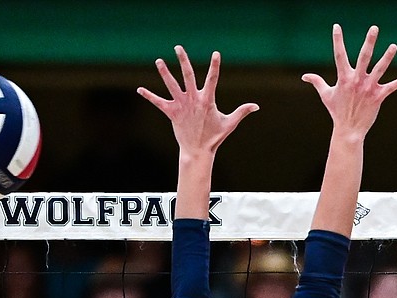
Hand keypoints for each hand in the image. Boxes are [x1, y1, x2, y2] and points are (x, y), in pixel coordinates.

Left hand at [138, 46, 258, 155]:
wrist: (198, 151)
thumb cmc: (215, 137)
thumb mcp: (230, 123)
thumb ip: (242, 112)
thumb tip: (256, 106)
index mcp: (207, 100)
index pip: (212, 79)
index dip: (215, 66)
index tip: (216, 53)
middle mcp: (193, 100)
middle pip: (188, 75)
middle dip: (183, 60)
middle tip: (178, 47)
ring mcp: (181, 106)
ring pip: (171, 85)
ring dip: (164, 73)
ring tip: (158, 61)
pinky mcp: (172, 113)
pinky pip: (159, 103)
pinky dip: (149, 96)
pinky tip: (140, 90)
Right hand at [303, 24, 396, 139]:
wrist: (349, 130)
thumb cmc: (337, 112)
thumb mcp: (326, 95)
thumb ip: (317, 82)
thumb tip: (304, 76)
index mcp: (344, 78)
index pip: (339, 55)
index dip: (337, 40)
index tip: (336, 26)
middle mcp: (357, 80)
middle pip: (364, 57)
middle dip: (369, 42)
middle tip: (374, 28)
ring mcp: (368, 88)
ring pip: (380, 69)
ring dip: (387, 57)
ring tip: (394, 46)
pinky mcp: (378, 97)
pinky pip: (389, 88)